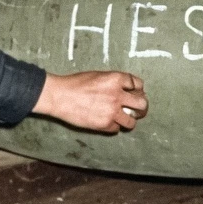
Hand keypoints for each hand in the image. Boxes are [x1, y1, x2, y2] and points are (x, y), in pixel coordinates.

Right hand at [34, 71, 148, 132]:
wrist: (60, 96)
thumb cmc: (76, 83)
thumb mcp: (99, 75)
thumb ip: (114, 82)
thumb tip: (126, 90)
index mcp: (116, 79)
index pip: (138, 84)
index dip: (138, 89)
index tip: (136, 93)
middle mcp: (117, 95)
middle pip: (142, 103)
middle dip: (140, 106)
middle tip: (137, 109)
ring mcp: (112, 111)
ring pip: (132, 121)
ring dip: (129, 120)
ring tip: (123, 119)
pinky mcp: (104, 124)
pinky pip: (116, 129)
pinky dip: (113, 126)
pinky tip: (106, 122)